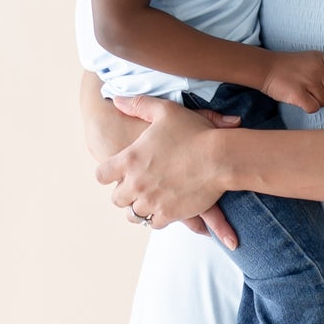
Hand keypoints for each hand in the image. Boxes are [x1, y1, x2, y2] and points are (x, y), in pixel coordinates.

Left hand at [96, 94, 234, 243]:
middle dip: (124, 193)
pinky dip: (157, 218)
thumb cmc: (195, 131)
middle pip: (116, 198)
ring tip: (148, 200)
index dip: (107, 174)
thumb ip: (138, 104)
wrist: (221, 157)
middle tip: (136, 188)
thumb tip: (117, 99)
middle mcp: (137, 183)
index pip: (101, 175)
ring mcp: (152, 201)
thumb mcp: (165, 110)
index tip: (116, 173)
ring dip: (139, 207)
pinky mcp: (170, 215)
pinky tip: (164, 209)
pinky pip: (154, 223)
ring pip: (134, 214)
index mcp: (130, 159)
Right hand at [260, 50, 323, 112]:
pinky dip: (308, 107)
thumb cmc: (289, 66)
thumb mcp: (310, 59)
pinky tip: (301, 100)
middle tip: (314, 91)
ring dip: (316, 101)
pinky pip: (314, 108)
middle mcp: (317, 69)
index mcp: (321, 59)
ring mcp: (308, 82)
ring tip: (304, 93)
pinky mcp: (298, 94)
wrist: (266, 68)